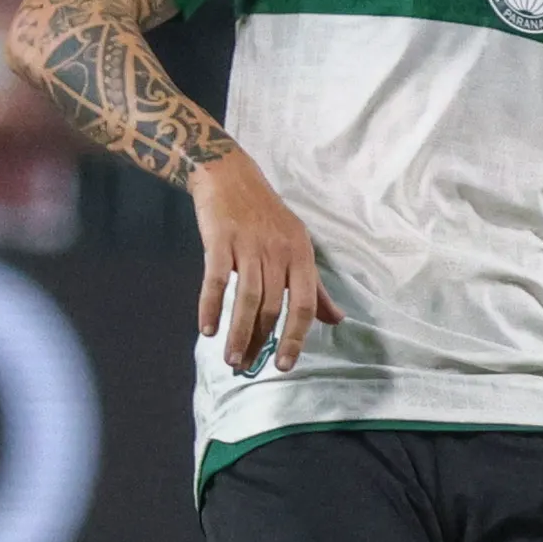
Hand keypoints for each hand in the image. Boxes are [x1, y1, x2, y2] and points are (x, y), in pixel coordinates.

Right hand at [193, 148, 340, 372]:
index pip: (303, 304)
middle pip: (271, 307)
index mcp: (301, 255)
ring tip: (231, 358)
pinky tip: (206, 329)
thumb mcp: (298, 246)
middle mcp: (278, 251)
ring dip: (238, 332)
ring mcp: (248, 245)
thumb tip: (336, 319)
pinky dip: (210, 306)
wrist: (229, 175)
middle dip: (259, 341)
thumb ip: (315, 287)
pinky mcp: (220, 240)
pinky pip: (215, 280)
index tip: (284, 365)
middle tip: (246, 366)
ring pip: (245, 299)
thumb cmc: (266, 215)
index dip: (296, 337)